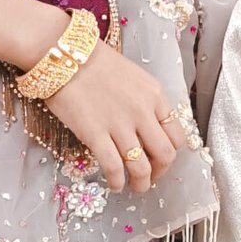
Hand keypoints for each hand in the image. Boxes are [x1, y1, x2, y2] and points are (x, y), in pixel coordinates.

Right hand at [51, 43, 190, 194]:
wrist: (63, 54)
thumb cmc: (93, 61)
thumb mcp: (133, 76)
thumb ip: (145, 101)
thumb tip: (148, 128)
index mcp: (154, 95)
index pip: (176, 135)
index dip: (170, 154)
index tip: (160, 160)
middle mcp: (142, 112)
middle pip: (164, 154)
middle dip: (160, 172)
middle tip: (150, 178)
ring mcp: (120, 124)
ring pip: (141, 166)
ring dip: (141, 183)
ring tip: (134, 188)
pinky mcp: (95, 134)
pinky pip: (114, 167)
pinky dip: (117, 182)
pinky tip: (114, 184)